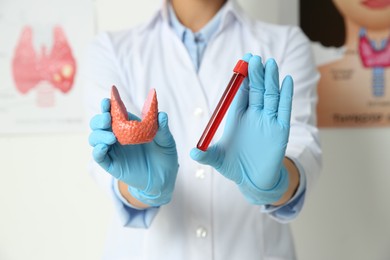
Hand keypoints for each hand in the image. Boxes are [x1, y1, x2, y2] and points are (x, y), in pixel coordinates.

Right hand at [89, 98, 178, 206]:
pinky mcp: (112, 164)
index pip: (113, 111)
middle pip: (99, 123)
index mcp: (128, 124)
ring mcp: (112, 149)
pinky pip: (99, 156)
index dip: (108, 105)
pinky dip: (98, 150)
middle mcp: (117, 135)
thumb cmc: (164, 155)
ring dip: (99, 135)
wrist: (163, 178)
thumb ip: (163, 129)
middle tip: (107, 118)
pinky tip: (104, 147)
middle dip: (100, 119)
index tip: (108, 100)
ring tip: (112, 137)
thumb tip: (161, 114)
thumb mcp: (166, 141)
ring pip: (95, 138)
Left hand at [190, 54, 292, 204]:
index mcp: (238, 116)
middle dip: (255, 74)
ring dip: (271, 80)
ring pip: (271, 96)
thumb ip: (206, 155)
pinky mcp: (281, 130)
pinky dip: (286, 95)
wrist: (253, 181)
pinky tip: (286, 81)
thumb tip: (192, 153)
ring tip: (270, 64)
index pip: (241, 92)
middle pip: (256, 90)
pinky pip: (284, 110)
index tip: (242, 63)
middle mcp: (254, 115)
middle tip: (254, 59)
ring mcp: (268, 121)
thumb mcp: (217, 159)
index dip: (241, 78)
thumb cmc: (233, 167)